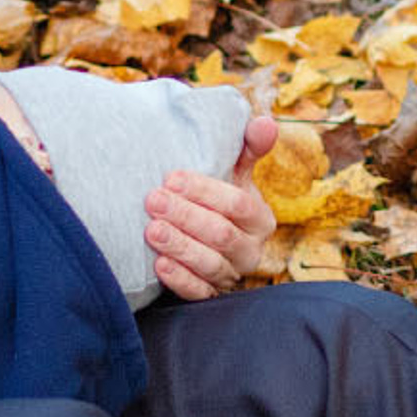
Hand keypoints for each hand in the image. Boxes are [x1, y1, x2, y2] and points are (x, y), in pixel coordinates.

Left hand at [144, 113, 277, 300]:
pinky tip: (159, 264)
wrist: (202, 239)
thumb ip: (247, 147)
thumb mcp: (233, 173)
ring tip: (151, 230)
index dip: (204, 191)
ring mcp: (231, 275)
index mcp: (260, 218)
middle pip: (221, 234)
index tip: (171, 178)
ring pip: (209, 263)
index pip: (237, 203)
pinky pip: (199, 292)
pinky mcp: (211, 295)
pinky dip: (179, 279)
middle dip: (185, 216)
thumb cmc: (216, 200)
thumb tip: (265, 122)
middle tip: (153, 200)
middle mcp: (250, 249)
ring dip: (179, 246)